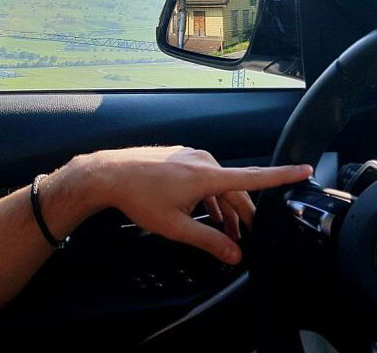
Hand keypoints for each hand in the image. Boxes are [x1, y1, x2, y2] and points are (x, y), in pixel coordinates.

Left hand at [92, 146, 311, 263]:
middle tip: (247, 238)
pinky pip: (204, 177)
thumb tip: (235, 255)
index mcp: (207, 175)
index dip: (281, 175)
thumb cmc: (139, 197)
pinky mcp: (179, 157)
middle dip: (244, 214)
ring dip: (225, 207)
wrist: (108, 174)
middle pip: (236, 188)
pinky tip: (205, 212)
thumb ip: (209, 241)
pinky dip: (210, 196)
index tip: (303, 170)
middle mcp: (202, 161)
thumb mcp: (176, 227)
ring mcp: (189, 156)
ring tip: (225, 232)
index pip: (253, 176)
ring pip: (219, 184)